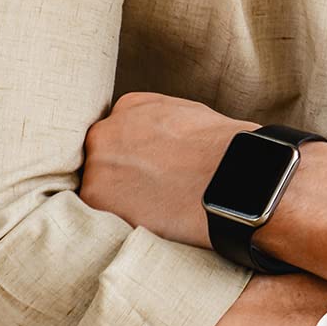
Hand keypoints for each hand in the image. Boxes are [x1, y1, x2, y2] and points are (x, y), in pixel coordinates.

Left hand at [79, 91, 257, 248]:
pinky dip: (119, 219)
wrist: (230, 175)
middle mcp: (106, 130)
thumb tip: (159, 140)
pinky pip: (98, 213)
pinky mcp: (96, 196)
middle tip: (150, 191)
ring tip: (153, 209)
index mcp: (130, 106)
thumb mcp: (190, 115)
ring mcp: (97, 162)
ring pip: (98, 185)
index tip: (150, 168)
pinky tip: (148, 219)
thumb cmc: (222, 148)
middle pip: (103, 158)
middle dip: (122, 174)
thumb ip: (160, 122)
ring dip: (118, 199)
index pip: (119, 132)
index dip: (135, 154)